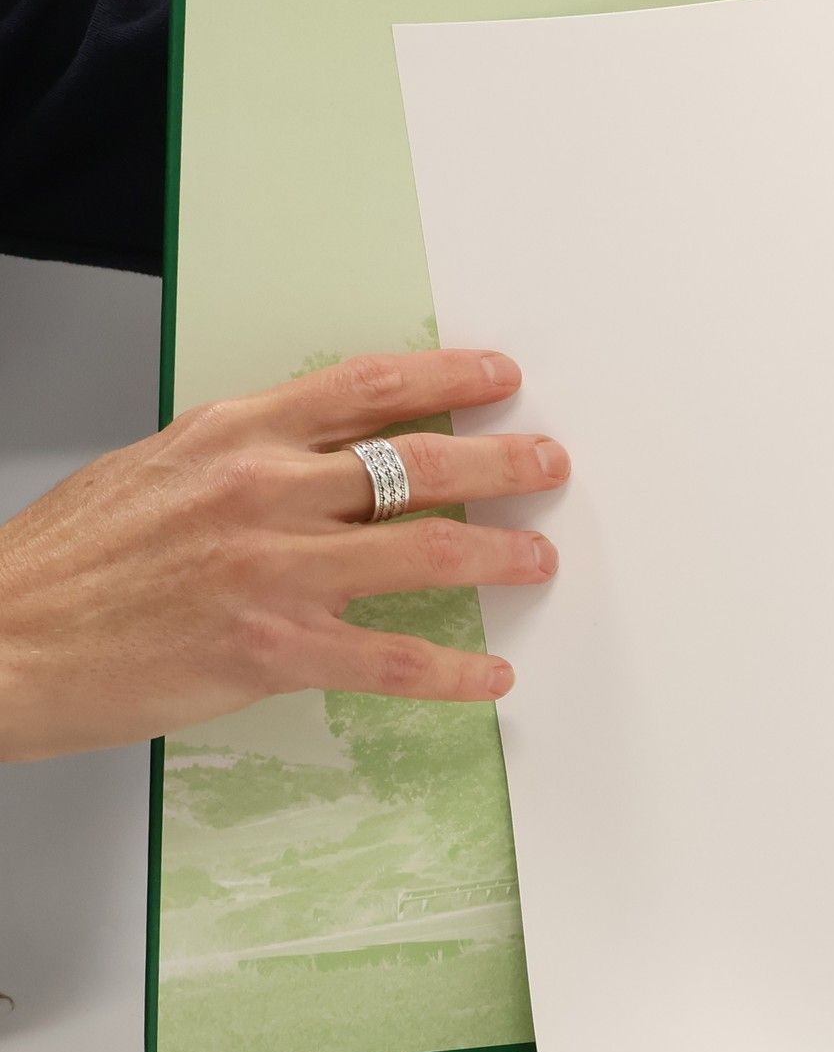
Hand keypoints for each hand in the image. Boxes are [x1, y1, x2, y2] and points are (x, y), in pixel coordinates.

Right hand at [0, 349, 567, 762]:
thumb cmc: (66, 562)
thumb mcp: (156, 468)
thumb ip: (244, 455)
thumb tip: (317, 450)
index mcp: (234, 436)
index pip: (368, 387)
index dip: (450, 375)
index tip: (500, 375)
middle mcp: (264, 490)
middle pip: (419, 459)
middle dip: (504, 458)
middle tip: (550, 463)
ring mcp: (273, 570)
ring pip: (429, 548)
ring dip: (502, 553)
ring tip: (540, 559)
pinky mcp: (271, 650)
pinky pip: (392, 658)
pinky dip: (453, 672)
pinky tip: (489, 677)